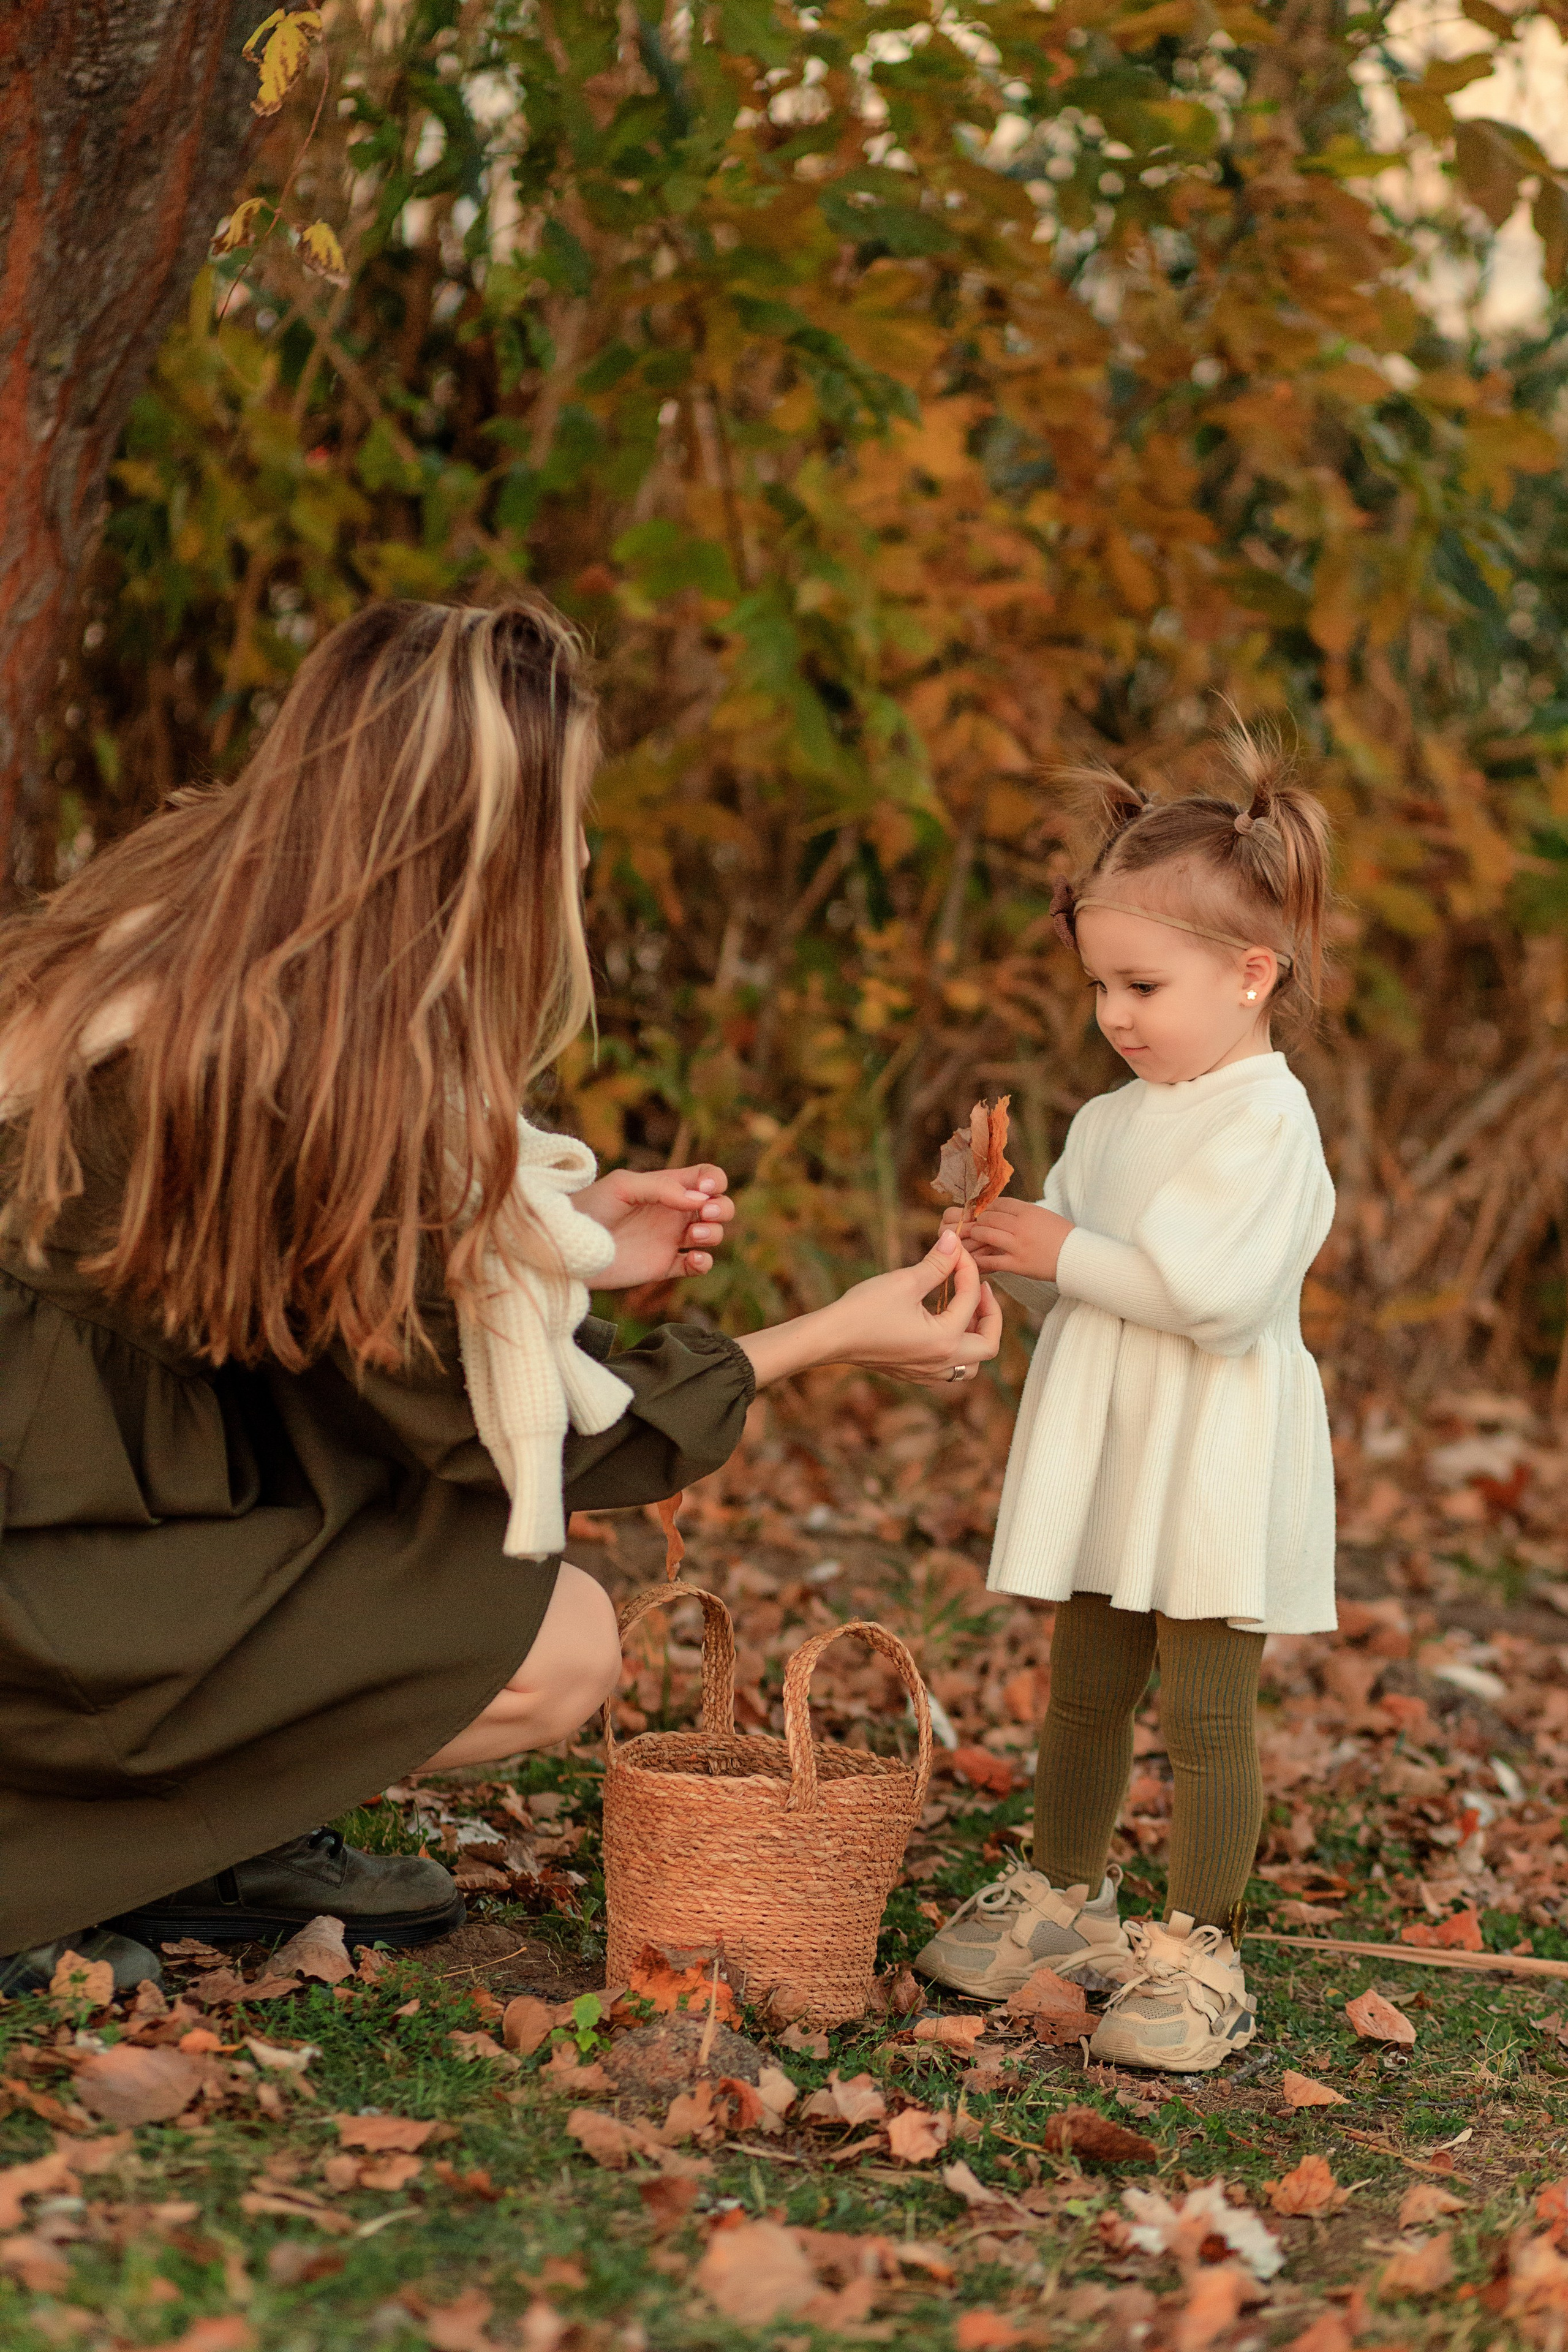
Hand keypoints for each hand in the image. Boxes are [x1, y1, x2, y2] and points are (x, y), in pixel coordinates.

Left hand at [573, 1164, 733, 1286]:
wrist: (566, 1245)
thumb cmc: (589, 1207)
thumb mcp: (622, 1186)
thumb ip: (662, 1188)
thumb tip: (699, 1199)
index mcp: (666, 1186)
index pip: (706, 1176)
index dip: (715, 1180)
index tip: (704, 1190)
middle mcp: (672, 1212)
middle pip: (719, 1205)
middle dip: (722, 1208)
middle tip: (703, 1215)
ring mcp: (669, 1239)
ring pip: (712, 1235)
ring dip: (713, 1234)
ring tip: (691, 1236)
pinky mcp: (662, 1266)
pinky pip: (696, 1266)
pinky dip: (704, 1263)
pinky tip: (692, 1259)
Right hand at [737, 1228, 1001, 1389]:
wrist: (830, 1338)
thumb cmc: (863, 1311)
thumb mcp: (904, 1281)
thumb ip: (936, 1263)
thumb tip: (953, 1240)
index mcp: (944, 1340)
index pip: (970, 1300)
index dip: (968, 1269)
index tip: (957, 1250)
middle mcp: (942, 1363)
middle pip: (988, 1344)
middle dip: (990, 1313)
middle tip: (979, 1288)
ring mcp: (928, 1372)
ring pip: (972, 1363)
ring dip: (975, 1334)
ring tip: (964, 1309)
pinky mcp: (914, 1373)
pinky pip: (950, 1366)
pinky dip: (956, 1346)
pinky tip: (942, 1323)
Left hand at [963, 1198, 1073, 1282]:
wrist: (1077, 1256)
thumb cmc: (1062, 1235)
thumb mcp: (1043, 1215)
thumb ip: (1023, 1212)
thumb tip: (1002, 1210)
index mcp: (1029, 1211)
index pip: (999, 1203)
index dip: (988, 1207)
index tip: (986, 1212)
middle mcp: (1021, 1226)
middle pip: (989, 1218)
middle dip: (980, 1221)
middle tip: (977, 1225)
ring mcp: (1018, 1246)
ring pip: (987, 1235)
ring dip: (977, 1235)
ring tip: (976, 1237)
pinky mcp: (1018, 1264)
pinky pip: (992, 1260)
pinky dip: (981, 1259)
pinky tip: (976, 1258)